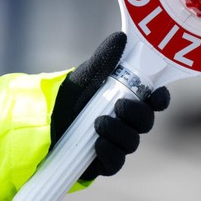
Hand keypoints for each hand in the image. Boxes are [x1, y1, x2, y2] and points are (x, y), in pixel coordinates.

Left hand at [50, 32, 169, 180]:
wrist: (39, 122)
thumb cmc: (67, 96)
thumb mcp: (85, 75)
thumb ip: (104, 59)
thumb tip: (121, 38)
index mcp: (128, 98)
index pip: (155, 100)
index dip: (160, 99)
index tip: (155, 96)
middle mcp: (126, 122)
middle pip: (146, 122)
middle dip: (138, 115)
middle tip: (120, 106)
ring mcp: (116, 143)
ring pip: (132, 142)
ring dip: (120, 133)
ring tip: (99, 123)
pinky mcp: (103, 162)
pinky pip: (116, 163)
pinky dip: (110, 153)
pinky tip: (98, 144)